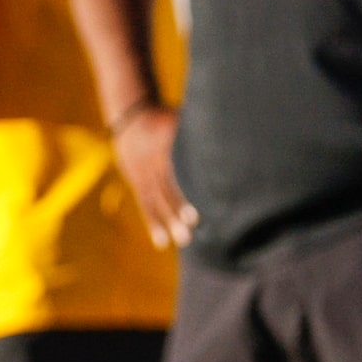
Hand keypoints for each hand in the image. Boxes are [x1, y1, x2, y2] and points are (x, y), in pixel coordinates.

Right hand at [112, 104, 197, 247]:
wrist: (130, 119)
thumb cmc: (166, 119)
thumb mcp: (179, 118)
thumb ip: (199, 128)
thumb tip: (232, 137)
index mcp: (163, 140)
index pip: (175, 164)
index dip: (186, 181)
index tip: (198, 205)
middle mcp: (151, 159)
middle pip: (165, 185)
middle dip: (177, 207)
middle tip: (192, 227)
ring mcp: (141, 173)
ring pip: (155, 199)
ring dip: (167, 221)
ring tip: (182, 241)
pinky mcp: (137, 183)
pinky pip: (145, 205)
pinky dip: (153, 224)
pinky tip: (162, 243)